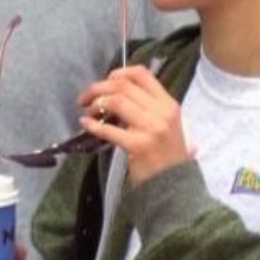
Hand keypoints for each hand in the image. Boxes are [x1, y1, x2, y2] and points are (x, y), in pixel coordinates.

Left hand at [77, 64, 189, 183]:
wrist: (175, 186)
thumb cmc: (167, 157)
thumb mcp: (166, 125)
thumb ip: (148, 107)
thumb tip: (117, 91)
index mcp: (168, 103)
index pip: (141, 74)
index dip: (118, 73)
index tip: (105, 82)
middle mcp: (161, 112)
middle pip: (123, 86)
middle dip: (98, 88)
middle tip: (85, 98)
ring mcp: (151, 129)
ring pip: (116, 101)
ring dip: (96, 104)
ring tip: (88, 111)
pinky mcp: (138, 146)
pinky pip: (109, 130)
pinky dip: (93, 125)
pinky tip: (85, 124)